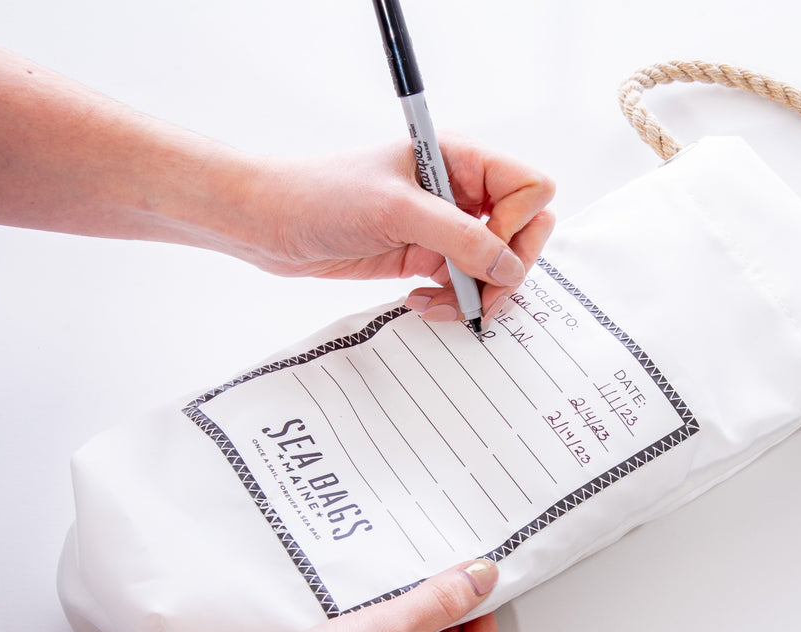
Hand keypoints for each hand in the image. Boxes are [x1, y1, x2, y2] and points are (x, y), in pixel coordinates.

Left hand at [235, 136, 554, 319]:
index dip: (519, 222)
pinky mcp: (426, 256)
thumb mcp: (397, 211)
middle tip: (480, 292)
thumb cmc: (322, 196)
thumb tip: (509, 268)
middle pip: (523, 231)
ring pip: (495, 266)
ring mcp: (444, 227)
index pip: (529, 187)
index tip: (487, 246)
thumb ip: (461, 239)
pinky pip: (464, 285)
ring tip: (441, 303)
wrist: (271, 223)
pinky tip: (420, 301)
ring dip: (478, 292)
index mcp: (459, 159)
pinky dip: (453, 301)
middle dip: (506, 268)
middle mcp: (459, 191)